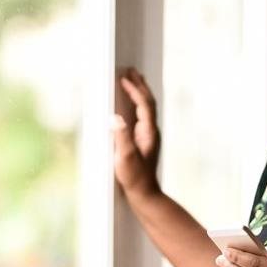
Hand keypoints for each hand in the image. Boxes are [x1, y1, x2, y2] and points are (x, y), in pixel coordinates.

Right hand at [112, 67, 161, 195]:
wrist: (145, 194)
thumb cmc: (135, 178)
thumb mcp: (125, 158)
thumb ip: (121, 137)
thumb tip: (115, 117)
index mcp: (149, 132)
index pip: (144, 105)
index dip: (135, 90)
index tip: (125, 79)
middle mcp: (151, 131)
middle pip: (149, 102)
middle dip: (140, 85)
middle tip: (132, 71)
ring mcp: (149, 136)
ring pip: (147, 108)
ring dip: (140, 92)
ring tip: (133, 80)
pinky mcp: (144, 141)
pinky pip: (142, 115)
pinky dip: (137, 104)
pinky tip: (131, 104)